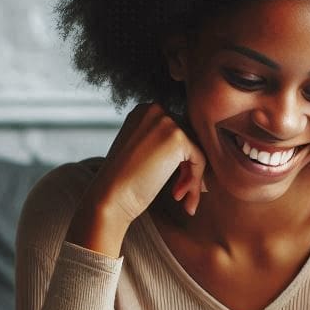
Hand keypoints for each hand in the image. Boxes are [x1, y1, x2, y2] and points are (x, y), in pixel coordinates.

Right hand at [66, 103, 206, 255]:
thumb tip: (195, 149)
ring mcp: (166, 121)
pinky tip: (177, 196)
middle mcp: (155, 109)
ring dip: (192, 178)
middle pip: (190, 139)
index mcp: (144, 111)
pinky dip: (193, 181)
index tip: (175, 185)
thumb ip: (163, 144)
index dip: (180, 161)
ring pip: (196, 150)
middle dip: (188, 170)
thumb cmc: (124, 182)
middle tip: (180, 195)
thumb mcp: (143, 152)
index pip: (177, 132)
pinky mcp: (177, 137)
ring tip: (181, 199)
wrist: (110, 196)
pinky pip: (199, 159)